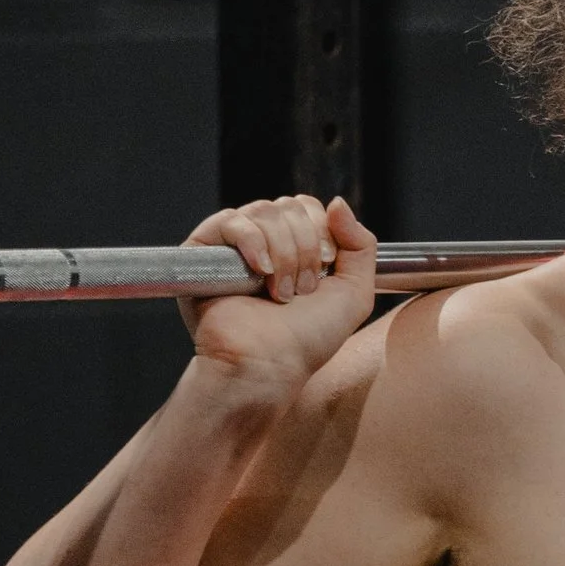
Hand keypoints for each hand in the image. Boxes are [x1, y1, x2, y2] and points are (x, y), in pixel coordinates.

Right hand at [179, 193, 378, 396]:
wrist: (270, 364)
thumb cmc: (307, 340)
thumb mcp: (354, 293)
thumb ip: (361, 245)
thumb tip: (338, 202)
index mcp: (293, 249)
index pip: (307, 208)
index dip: (321, 232)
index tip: (323, 270)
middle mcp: (263, 245)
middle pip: (288, 206)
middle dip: (304, 248)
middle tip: (301, 289)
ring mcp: (232, 248)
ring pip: (264, 211)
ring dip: (283, 254)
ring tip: (279, 293)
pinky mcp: (203, 251)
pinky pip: (230, 220)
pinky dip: (253, 243)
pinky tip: (260, 273)